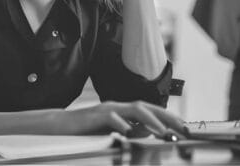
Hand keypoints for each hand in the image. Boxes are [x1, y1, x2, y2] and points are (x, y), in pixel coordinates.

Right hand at [56, 101, 184, 135]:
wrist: (58, 126)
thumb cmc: (86, 130)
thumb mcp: (112, 132)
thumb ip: (130, 131)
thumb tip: (149, 132)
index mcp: (122, 110)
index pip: (149, 110)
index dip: (167, 116)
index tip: (182, 126)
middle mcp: (117, 106)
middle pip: (146, 106)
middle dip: (165, 116)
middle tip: (181, 127)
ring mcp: (106, 109)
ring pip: (133, 109)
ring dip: (151, 120)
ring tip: (163, 132)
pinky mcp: (94, 116)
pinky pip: (112, 118)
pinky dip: (123, 125)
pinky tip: (131, 132)